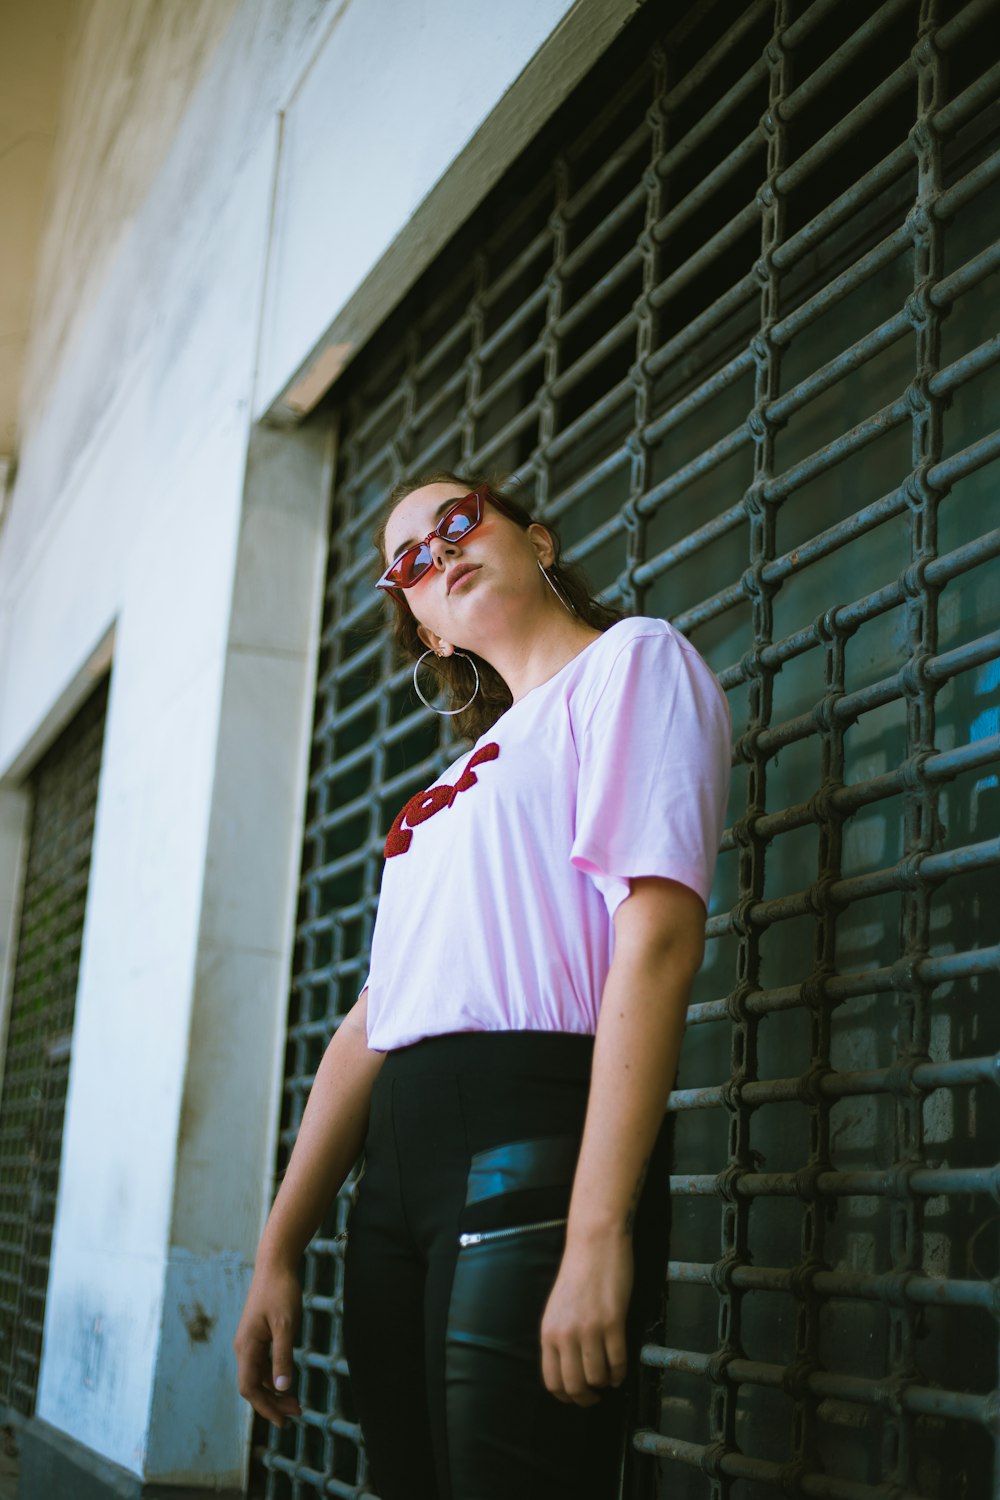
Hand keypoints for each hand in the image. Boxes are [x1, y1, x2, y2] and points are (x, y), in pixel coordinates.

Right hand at [234, 1260, 302, 1426]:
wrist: (275, 1264)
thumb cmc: (281, 1291)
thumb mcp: (286, 1325)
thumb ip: (283, 1356)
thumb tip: (282, 1388)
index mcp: (246, 1347)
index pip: (250, 1388)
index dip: (265, 1407)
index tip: (283, 1421)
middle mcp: (243, 1347)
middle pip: (253, 1386)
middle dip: (272, 1403)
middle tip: (296, 1413)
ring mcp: (249, 1341)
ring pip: (258, 1376)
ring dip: (274, 1391)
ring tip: (295, 1403)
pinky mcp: (257, 1335)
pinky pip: (262, 1364)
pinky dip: (274, 1376)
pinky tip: (288, 1380)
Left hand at [540, 1230, 633, 1406]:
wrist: (595, 1243)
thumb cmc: (577, 1273)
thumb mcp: (557, 1308)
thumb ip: (559, 1337)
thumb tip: (569, 1368)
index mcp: (548, 1332)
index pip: (552, 1381)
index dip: (567, 1396)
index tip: (579, 1395)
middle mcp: (565, 1334)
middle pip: (574, 1386)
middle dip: (587, 1398)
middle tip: (596, 1396)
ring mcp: (589, 1329)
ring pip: (597, 1378)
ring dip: (606, 1384)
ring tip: (610, 1378)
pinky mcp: (613, 1322)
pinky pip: (618, 1362)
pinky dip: (621, 1373)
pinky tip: (621, 1370)